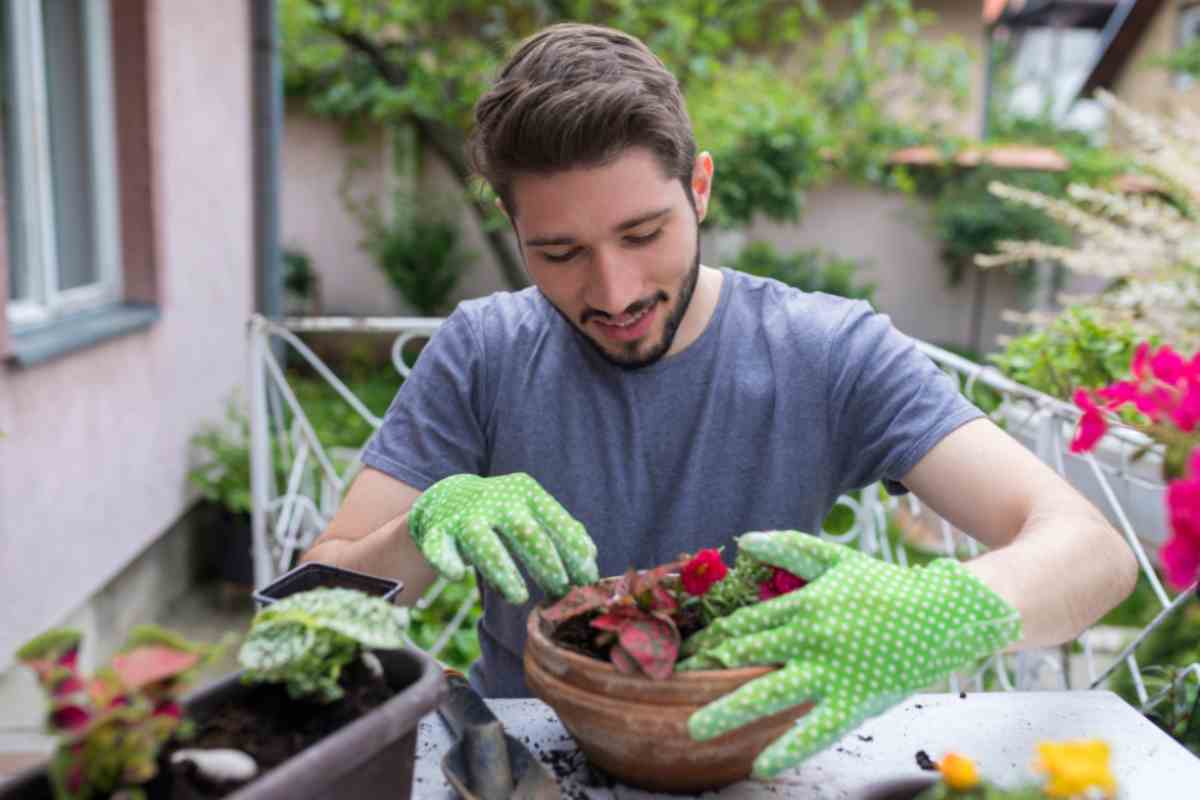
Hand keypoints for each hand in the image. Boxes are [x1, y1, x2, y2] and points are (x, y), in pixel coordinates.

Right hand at [408, 473, 598, 603]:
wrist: (447, 498)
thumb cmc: (501, 514)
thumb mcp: (532, 512)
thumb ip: (561, 531)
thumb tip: (591, 558)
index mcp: (526, 493)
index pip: (555, 522)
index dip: (573, 551)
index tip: (587, 577)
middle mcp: (496, 500)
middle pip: (525, 533)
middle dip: (547, 564)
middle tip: (560, 590)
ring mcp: (465, 515)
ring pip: (484, 544)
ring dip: (504, 573)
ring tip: (519, 597)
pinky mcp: (436, 531)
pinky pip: (440, 549)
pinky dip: (448, 562)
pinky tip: (457, 575)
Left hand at [678, 531, 1020, 778]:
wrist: (945, 613)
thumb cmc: (887, 587)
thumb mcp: (837, 559)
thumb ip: (791, 547)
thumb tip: (745, 538)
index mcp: (802, 604)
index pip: (744, 623)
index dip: (712, 640)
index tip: (686, 655)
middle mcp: (808, 636)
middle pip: (745, 656)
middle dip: (705, 671)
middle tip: (671, 688)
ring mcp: (829, 670)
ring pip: (768, 692)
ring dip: (727, 711)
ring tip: (693, 729)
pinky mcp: (854, 699)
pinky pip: (816, 728)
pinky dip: (789, 748)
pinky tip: (761, 765)